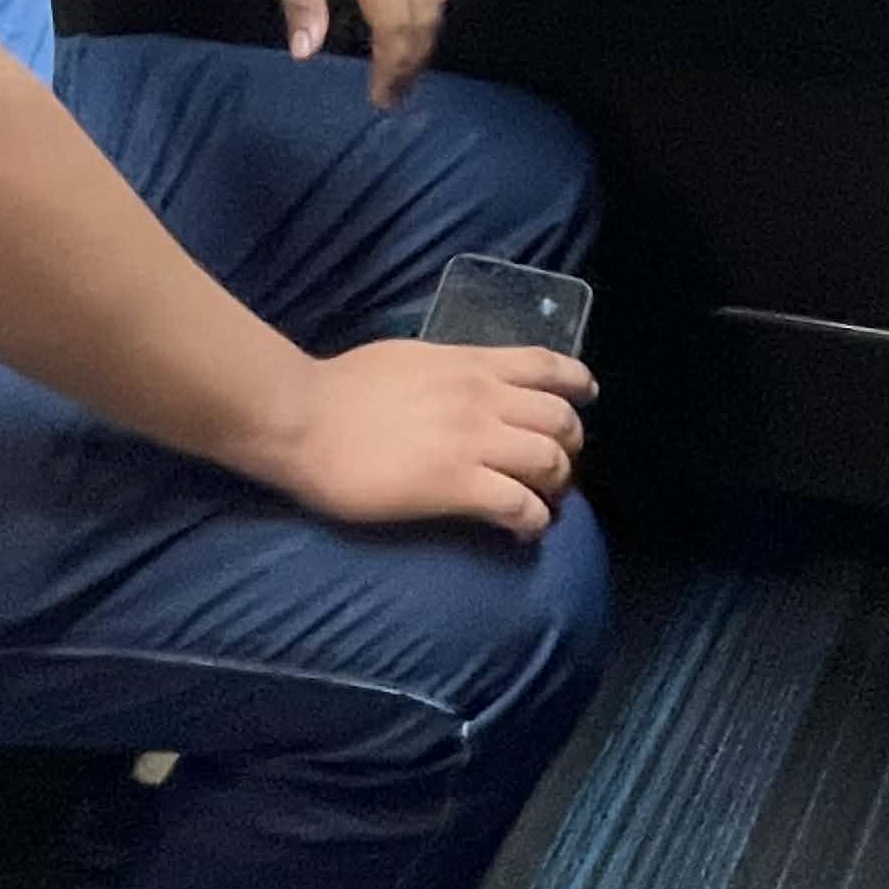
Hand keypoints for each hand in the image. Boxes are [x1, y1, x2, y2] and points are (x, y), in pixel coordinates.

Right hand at [255, 336, 595, 539]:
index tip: (586, 398)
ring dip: (557, 486)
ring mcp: (471, 440)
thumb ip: (448, 370)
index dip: (576, 384)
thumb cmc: (341, 388)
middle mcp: (482, 397)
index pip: (546, 365)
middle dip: (570, 447)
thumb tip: (465, 382)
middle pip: (560, 418)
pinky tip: (523, 530)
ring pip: (550, 461)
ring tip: (544, 505)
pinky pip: (519, 504)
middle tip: (556, 471)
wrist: (302, 418)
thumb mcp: (410, 358)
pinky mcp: (454, 484)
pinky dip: (533, 520)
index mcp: (470, 363)